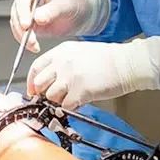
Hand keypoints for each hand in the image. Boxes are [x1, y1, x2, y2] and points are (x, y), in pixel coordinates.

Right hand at [9, 0, 108, 52]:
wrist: (82, 13)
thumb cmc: (75, 2)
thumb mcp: (66, 4)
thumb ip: (52, 10)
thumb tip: (37, 18)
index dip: (22, 11)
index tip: (27, 25)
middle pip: (17, 12)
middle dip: (22, 28)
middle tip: (30, 39)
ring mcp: (27, 12)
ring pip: (17, 25)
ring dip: (23, 37)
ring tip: (34, 45)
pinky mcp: (29, 25)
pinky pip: (22, 33)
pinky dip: (25, 42)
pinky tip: (35, 47)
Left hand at [25, 37, 159, 109]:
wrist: (127, 63)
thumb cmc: (108, 59)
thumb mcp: (79, 52)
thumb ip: (62, 63)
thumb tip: (51, 80)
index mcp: (61, 51)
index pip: (35, 67)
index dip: (32, 82)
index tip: (33, 91)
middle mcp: (62, 63)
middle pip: (39, 83)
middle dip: (43, 94)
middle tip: (52, 98)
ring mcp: (70, 77)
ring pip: (50, 96)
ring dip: (58, 101)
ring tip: (71, 98)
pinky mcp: (80, 91)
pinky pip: (66, 106)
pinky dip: (71, 108)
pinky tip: (80, 102)